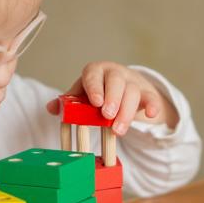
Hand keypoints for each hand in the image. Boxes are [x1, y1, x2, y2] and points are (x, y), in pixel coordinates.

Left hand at [46, 61, 178, 134]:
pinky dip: (153, 106)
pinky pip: (152, 98)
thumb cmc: (97, 91)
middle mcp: (114, 73)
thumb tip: (51, 108)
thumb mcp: (82, 94)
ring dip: (126, 112)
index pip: (93, 75)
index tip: (95, 102)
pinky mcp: (147, 93)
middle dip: (112, 99)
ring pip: (133, 93)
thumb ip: (69, 101)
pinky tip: (151, 115)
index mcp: (95, 71)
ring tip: (118, 131)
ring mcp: (132, 82)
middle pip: (116, 82)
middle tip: (107, 115)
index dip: (94, 87)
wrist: (122, 85)